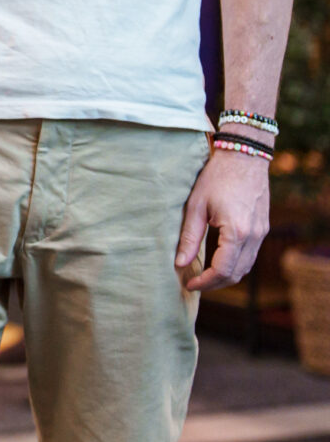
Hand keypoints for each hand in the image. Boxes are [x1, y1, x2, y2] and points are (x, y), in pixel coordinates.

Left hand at [176, 149, 271, 291]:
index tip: (189, 284)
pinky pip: (251, 255)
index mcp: (237, 232)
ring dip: (226, 276)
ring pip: (246, 267)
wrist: (244, 157)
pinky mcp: (263, 229)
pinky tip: (219, 261)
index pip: (222, 270)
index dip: (205, 282)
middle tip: (194, 283)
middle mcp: (254, 237)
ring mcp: (261, 233)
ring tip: (204, 276)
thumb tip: (179, 263)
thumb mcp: (196, 205)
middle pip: (237, 274)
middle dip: (215, 284)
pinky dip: (236, 264)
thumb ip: (189, 236)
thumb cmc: (216, 177)